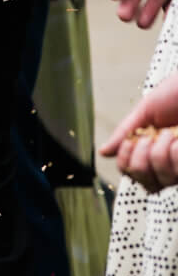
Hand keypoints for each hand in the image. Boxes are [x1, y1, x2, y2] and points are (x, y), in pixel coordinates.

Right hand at [102, 74, 177, 191]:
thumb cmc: (176, 94)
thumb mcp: (146, 111)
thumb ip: (125, 132)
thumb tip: (104, 152)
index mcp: (150, 148)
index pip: (130, 171)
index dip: (125, 160)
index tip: (131, 141)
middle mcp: (168, 161)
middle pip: (144, 181)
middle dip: (141, 158)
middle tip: (150, 137)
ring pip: (163, 179)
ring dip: (161, 153)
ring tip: (171, 133)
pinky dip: (174, 153)